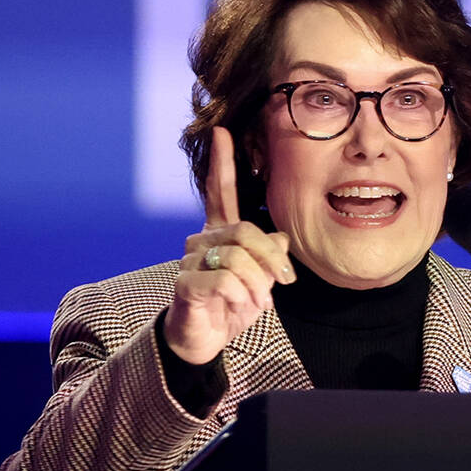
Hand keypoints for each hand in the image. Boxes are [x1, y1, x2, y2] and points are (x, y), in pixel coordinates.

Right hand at [163, 126, 294, 364]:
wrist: (204, 339)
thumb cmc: (231, 305)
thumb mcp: (260, 280)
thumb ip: (269, 256)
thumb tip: (281, 238)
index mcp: (219, 232)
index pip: (218, 191)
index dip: (222, 162)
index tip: (223, 131)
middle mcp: (201, 240)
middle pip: (244, 230)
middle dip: (271, 257)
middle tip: (285, 281)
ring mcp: (190, 260)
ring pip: (236, 257)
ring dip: (257, 284)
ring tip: (259, 302)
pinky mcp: (185, 283)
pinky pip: (224, 280)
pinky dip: (242, 295)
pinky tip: (242, 306)